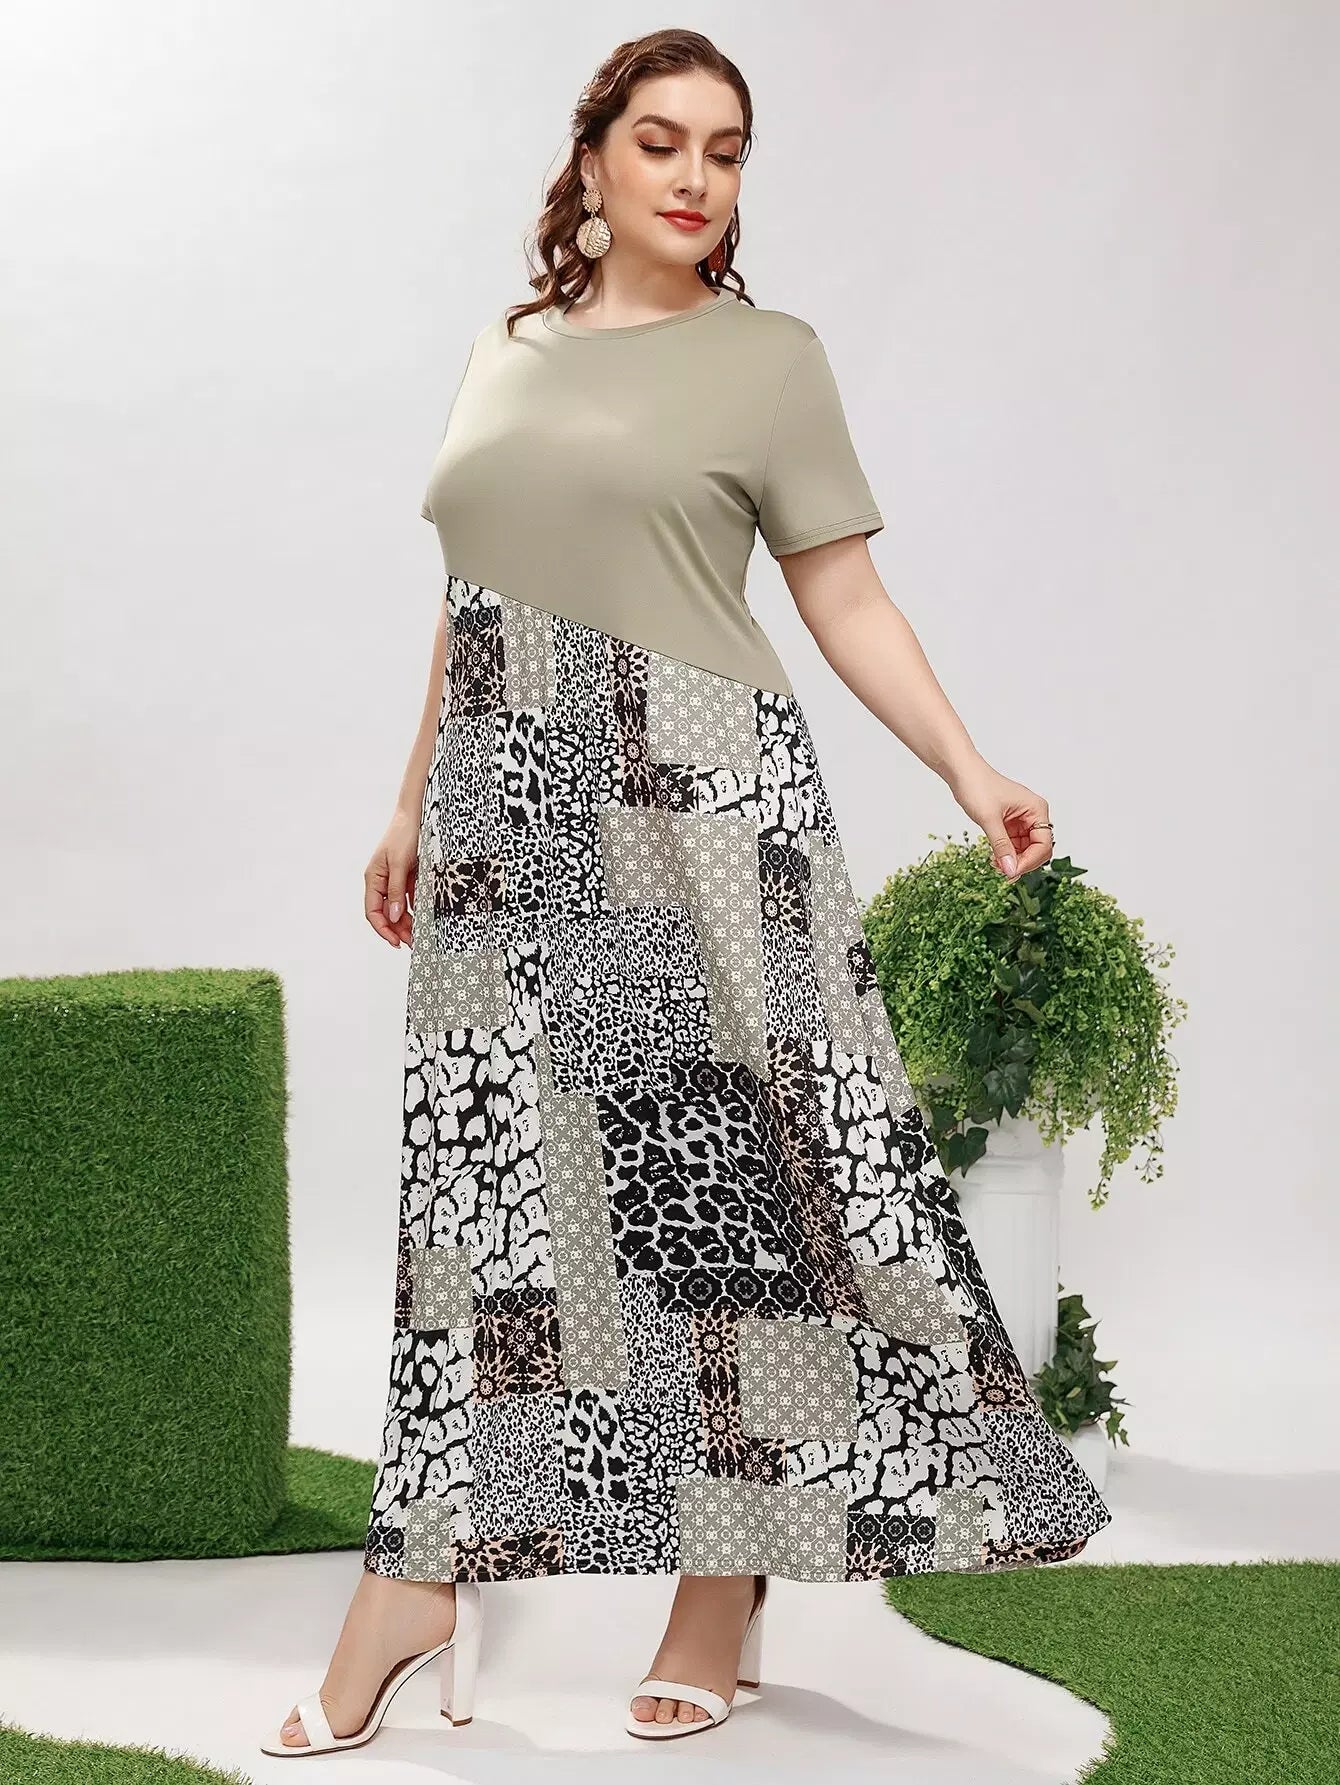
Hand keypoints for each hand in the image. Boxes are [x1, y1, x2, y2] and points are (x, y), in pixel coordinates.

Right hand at [365, 808, 419, 946]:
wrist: (416, 815)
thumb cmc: (404, 835)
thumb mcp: (400, 864)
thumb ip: (396, 891)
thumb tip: (392, 916)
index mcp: (373, 878)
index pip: (373, 911)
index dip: (383, 929)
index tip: (396, 942)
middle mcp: (381, 881)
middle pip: (386, 913)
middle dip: (397, 930)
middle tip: (413, 942)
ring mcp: (395, 880)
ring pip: (397, 908)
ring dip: (406, 923)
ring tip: (418, 935)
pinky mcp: (407, 877)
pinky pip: (409, 899)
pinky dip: (415, 909)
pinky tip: (423, 918)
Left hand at [948, 761, 1053, 880]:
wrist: (962, 772)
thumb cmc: (978, 786)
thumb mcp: (989, 819)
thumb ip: (1001, 846)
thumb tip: (1011, 870)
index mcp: (1036, 810)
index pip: (1043, 844)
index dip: (1029, 861)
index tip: (1011, 872)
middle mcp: (1033, 815)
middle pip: (1037, 849)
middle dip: (1021, 862)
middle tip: (1003, 872)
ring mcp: (1022, 819)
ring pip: (1025, 849)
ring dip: (1013, 860)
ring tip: (995, 864)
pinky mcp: (1010, 823)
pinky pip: (1014, 844)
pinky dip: (1006, 853)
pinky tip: (994, 858)